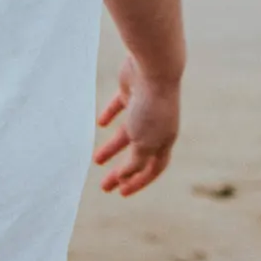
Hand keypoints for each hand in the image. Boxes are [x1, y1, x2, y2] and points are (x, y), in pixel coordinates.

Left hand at [94, 56, 178, 195]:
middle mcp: (157, 125)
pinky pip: (120, 106)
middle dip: (122, 172)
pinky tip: (100, 123)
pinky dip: (110, 115)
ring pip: (127, 133)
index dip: (138, 182)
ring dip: (112, 148)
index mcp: (165, 140)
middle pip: (138, 155)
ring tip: (95, 160)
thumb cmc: (151, 109)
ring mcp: (145, 107)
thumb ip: (134, 163)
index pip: (154, 168)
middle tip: (105, 187)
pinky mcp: (132, 90)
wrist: (154, 68)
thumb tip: (124, 176)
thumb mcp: (143, 144)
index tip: (121, 192)